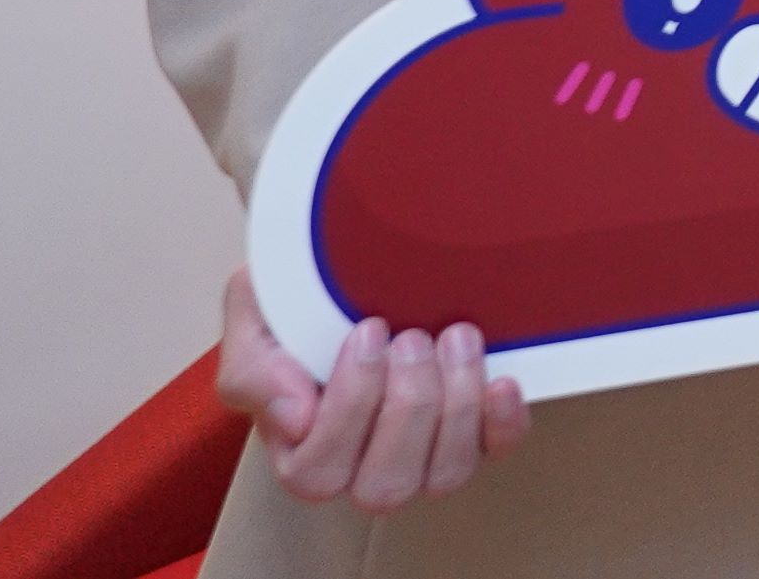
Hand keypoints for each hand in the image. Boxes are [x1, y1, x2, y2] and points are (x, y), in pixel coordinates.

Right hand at [212, 269, 525, 511]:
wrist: (354, 273)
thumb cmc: (299, 310)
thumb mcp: (256, 325)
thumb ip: (255, 371)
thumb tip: (295, 418)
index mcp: (304, 455)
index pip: (320, 468)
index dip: (350, 405)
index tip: (368, 330)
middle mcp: (364, 472)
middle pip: (386, 483)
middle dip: (408, 405)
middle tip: (413, 337)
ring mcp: (423, 459)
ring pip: (445, 473)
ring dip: (456, 406)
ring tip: (457, 337)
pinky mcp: (475, 435)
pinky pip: (497, 449)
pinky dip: (503, 421)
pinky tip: (501, 381)